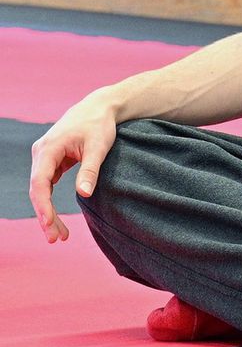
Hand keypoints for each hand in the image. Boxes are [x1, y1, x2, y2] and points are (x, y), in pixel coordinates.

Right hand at [29, 95, 118, 243]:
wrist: (100, 107)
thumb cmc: (99, 124)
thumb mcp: (99, 146)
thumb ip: (90, 170)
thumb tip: (84, 194)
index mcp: (48, 148)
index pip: (40, 182)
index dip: (43, 205)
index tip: (49, 223)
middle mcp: (41, 153)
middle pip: (37, 190)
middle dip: (45, 216)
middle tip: (56, 239)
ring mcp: (44, 157)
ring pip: (41, 190)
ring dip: (47, 212)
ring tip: (59, 235)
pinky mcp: (51, 160)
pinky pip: (47, 185)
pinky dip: (50, 202)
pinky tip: (56, 220)